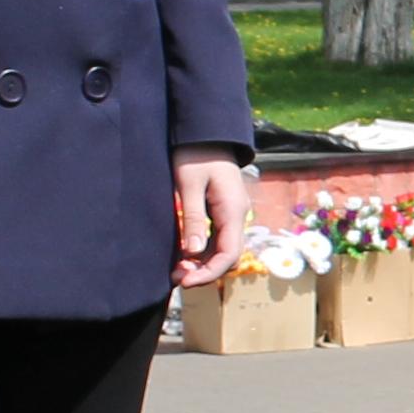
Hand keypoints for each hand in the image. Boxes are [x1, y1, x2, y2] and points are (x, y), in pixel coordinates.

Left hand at [172, 152, 249, 289]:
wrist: (205, 130)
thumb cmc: (194, 153)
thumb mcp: (189, 185)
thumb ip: (194, 218)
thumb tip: (193, 253)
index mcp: (232, 210)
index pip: (228, 254)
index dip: (208, 273)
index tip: (185, 282)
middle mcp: (237, 214)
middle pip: (227, 255)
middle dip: (204, 271)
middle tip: (176, 277)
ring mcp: (232, 212)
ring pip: (222, 248)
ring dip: (202, 263)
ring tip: (176, 269)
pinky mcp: (223, 209)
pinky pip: (217, 237)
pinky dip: (202, 250)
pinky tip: (184, 254)